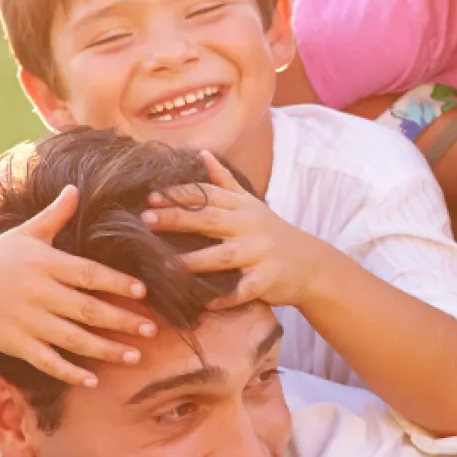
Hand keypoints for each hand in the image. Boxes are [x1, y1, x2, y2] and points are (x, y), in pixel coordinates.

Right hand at [0, 185, 153, 386]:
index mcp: (45, 264)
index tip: (143, 291)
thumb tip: (75, 187)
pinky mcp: (15, 343)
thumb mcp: (25, 233)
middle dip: (121, 320)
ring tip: (134, 357)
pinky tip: (93, 380)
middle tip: (152, 329)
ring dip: (104, 349)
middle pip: (86, 309)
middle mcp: (39, 293)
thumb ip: (54, 215)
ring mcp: (27, 320)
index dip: (116, 282)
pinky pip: (46, 360)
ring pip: (72, 338)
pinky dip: (69, 372)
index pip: (88, 273)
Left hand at [141, 151, 324, 308]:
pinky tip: (204, 302)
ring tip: (164, 265)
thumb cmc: (273, 233)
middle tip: (145, 219)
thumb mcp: (251, 204)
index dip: (179, 195)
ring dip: (194, 261)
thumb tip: (202, 153)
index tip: (150, 196)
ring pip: (223, 256)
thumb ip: (225, 182)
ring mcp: (260, 253)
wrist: (311, 264)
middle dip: (177, 218)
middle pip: (210, 220)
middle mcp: (250, 226)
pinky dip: (225, 297)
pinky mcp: (267, 280)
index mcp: (243, 207)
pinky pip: (243, 290)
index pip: (208, 196)